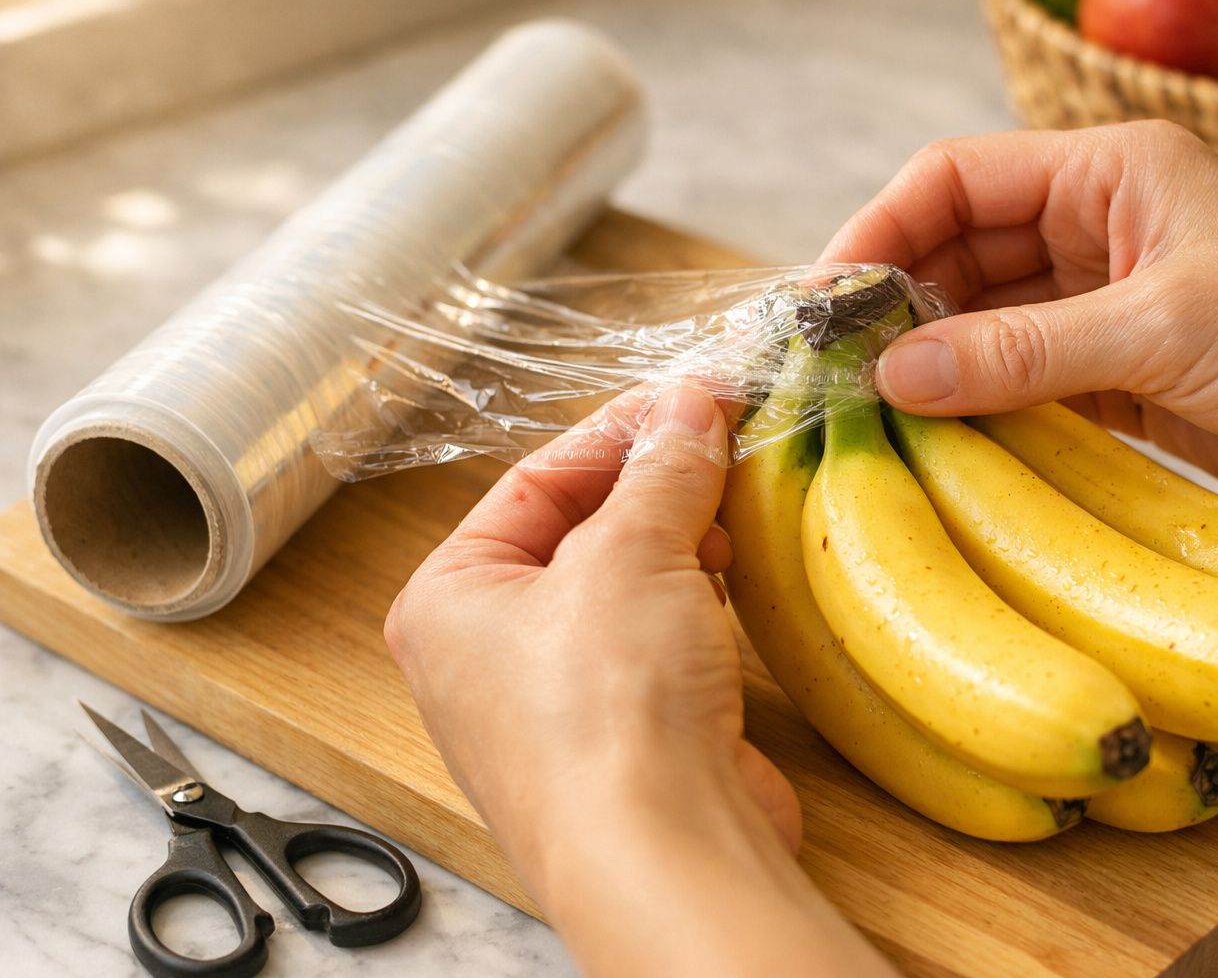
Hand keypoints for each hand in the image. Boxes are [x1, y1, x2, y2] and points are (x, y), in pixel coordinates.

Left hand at [385, 384, 893, 977]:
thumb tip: (689, 406)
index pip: (537, 479)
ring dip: (679, 541)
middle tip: (724, 442)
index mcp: (449, 598)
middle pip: (580, 530)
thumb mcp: (629, 553)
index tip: (692, 398)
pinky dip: (694, 601)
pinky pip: (657, 640)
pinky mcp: (626, 734)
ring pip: (623, 586)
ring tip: (732, 508)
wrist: (663, 853)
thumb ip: (661, 471)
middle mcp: (489, 651)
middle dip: (654, 487)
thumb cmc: (604, 713)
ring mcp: (558, 699)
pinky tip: (731, 577)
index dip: (620, 432)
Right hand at [822, 123, 1217, 555]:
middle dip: (891, 307)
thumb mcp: (1162, 330)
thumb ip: (1021, 349)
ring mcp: (1099, 306)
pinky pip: (1014, 384)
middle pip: (955, 253)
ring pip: (977, 324)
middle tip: (828, 374)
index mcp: (1109, 173)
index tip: (821, 303)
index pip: (955, 181)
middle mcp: (1094, 230)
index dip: (878, 231)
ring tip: (866, 416)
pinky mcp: (1112, 377)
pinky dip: (972, 410)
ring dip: (926, 366)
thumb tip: (892, 374)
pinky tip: (931, 443)